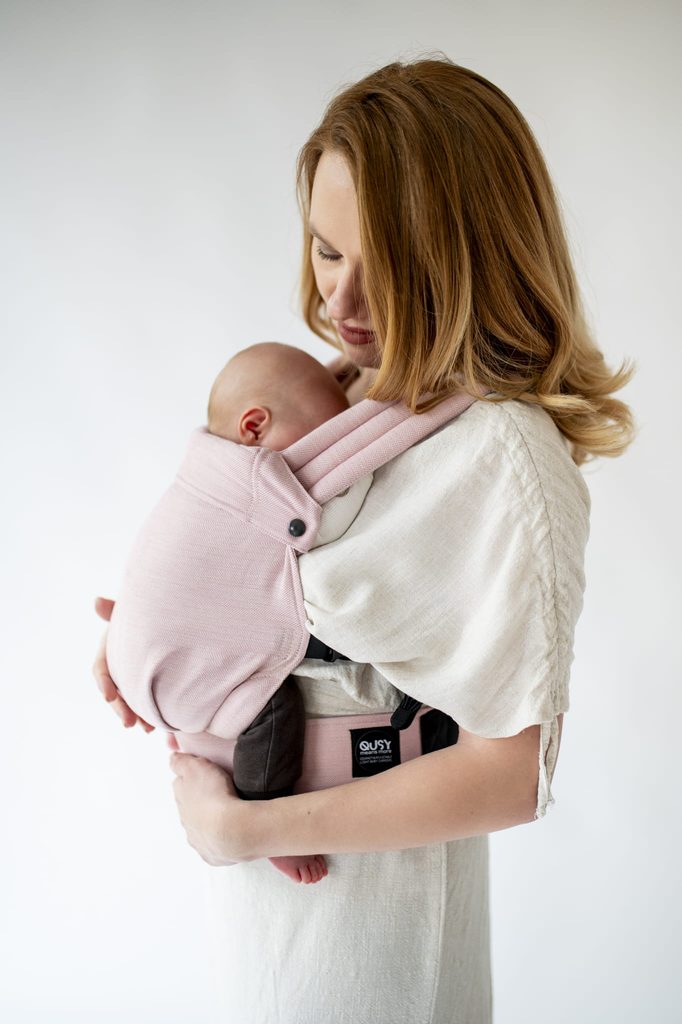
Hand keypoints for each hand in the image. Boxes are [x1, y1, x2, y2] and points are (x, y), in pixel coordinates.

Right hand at [92, 595, 154, 731]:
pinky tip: (157, 727)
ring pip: (128, 701)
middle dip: (120, 709)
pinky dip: (148, 715)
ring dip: (135, 716)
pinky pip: (142, 703)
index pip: (100, 669)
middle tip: (129, 723)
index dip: (103, 683)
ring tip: (147, 730)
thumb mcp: (132, 613)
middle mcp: (116, 667)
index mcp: (108, 650)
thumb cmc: (147, 612)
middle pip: (114, 692)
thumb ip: (115, 610)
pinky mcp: (144, 686)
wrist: (171, 621)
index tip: (109, 696)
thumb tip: (96, 601)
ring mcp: (129, 678)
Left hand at [169, 751, 252, 865]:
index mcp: (181, 797)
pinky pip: (214, 845)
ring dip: (209, 820)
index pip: (180, 784)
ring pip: (200, 827)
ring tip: (227, 813)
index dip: (191, 777)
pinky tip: (230, 832)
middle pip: (189, 807)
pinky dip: (220, 838)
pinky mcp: (213, 854)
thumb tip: (171, 758)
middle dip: (199, 801)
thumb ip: (181, 762)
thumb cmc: (216, 795)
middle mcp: (185, 820)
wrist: (233, 831)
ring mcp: (198, 839)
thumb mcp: (196, 767)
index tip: (202, 774)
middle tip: (217, 793)